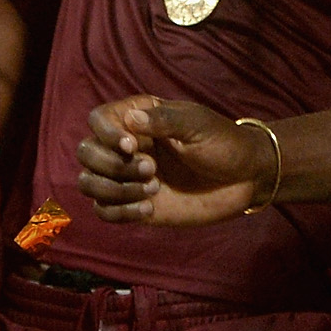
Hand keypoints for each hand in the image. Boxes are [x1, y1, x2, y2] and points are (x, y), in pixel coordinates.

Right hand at [73, 95, 268, 225]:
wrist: (244, 179)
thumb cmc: (223, 143)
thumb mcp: (197, 125)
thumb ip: (164, 120)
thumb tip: (130, 119)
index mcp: (138, 118)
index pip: (98, 119)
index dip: (105, 133)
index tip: (131, 146)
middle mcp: (126, 146)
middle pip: (86, 152)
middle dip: (112, 165)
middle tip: (152, 170)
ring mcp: (128, 177)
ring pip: (88, 183)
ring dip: (114, 189)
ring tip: (152, 190)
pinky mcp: (134, 205)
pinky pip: (104, 211)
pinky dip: (119, 212)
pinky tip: (149, 210)